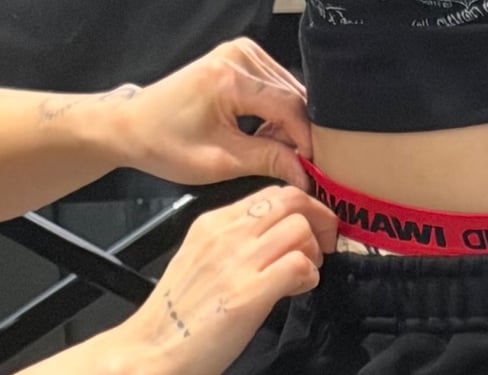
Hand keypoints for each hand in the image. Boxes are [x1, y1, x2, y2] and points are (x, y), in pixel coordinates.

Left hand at [118, 39, 313, 189]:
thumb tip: (305, 172)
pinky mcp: (241, 57)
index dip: (306, 142)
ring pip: (289, 92)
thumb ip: (268, 161)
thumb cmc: (167, 143)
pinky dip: (278, 114)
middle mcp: (238, 55)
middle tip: (297, 168)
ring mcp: (241, 52)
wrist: (136, 125)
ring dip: (289, 125)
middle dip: (299, 135)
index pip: (289, 107)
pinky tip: (265, 134)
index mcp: (230, 78)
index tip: (313, 172)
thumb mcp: (221, 162)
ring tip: (275, 153)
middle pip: (293, 97)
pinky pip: (276, 86)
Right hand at [122, 185, 338, 374]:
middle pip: (291, 200)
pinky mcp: (249, 294)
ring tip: (305, 276)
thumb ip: (232, 250)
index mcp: (212, 224)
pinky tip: (298, 292)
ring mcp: (237, 262)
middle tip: (322, 248)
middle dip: (319, 221)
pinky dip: (310, 277)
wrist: (149, 353)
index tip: (310, 232)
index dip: (302, 209)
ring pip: (299, 228)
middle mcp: (225, 234)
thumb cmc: (175, 321)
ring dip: (313, 253)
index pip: (270, 194)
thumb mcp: (200, 265)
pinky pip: (298, 265)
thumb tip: (268, 251)